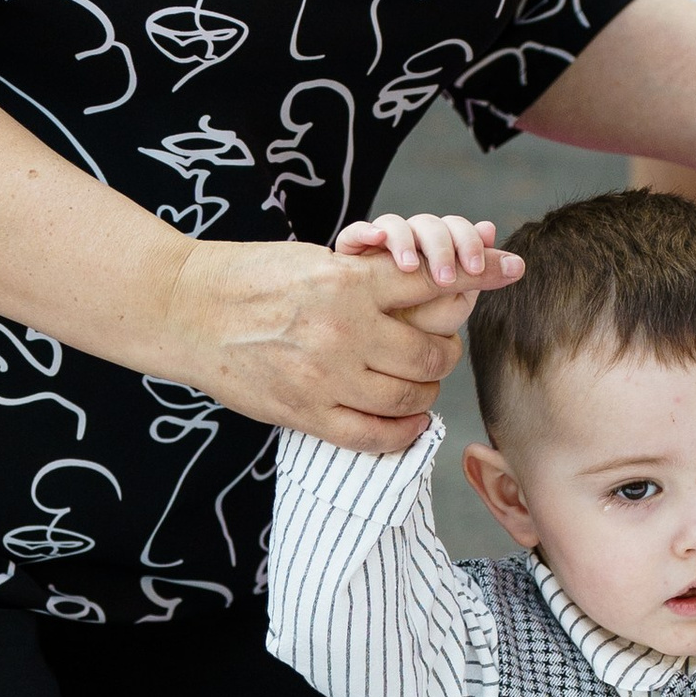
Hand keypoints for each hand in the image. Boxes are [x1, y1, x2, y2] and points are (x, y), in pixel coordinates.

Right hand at [163, 237, 500, 451]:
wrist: (184, 309)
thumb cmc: (250, 277)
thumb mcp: (316, 260)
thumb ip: (369, 279)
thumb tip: (431, 287)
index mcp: (348, 280)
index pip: (435, 280)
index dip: (480, 274)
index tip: (511, 267)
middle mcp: (344, 329)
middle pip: (433, 352)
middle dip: (442, 351)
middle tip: (432, 349)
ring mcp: (325, 376)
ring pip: (411, 397)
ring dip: (424, 393)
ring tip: (413, 385)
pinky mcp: (305, 413)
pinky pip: (375, 437)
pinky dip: (402, 434)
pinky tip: (404, 423)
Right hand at [332, 211, 523, 341]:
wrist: (367, 355)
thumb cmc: (411, 336)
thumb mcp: (445, 312)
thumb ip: (470, 279)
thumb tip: (494, 235)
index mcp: (436, 256)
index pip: (455, 232)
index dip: (469, 241)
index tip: (478, 267)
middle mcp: (410, 248)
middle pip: (429, 225)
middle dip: (442, 245)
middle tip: (446, 276)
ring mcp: (379, 251)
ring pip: (395, 224)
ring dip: (407, 240)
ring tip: (410, 267)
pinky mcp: (349, 259)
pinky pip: (354, 235)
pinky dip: (366, 231)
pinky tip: (376, 241)